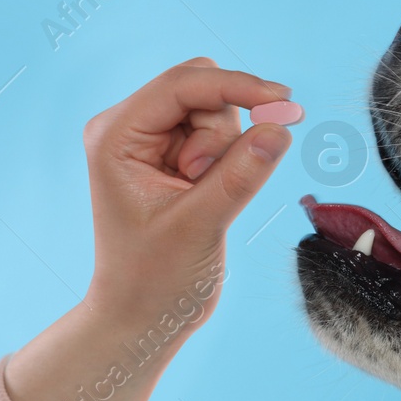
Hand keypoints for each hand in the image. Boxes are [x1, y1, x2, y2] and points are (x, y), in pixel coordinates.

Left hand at [80, 57, 302, 325]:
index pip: (182, 84)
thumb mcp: (201, 226)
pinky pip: (220, 137)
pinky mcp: (173, 158)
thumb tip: (280, 129)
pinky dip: (229, 161)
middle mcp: (128, 128)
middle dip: (224, 132)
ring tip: (202, 199)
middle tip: (209, 182)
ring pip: (216, 113)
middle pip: (201, 90)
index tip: (284, 102)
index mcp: (116, 135)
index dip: (236, 87)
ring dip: (226, 153)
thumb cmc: (155, 279)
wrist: (142, 316)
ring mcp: (151, 142)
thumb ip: (241, 175)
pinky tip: (209, 195)